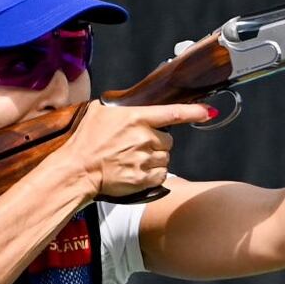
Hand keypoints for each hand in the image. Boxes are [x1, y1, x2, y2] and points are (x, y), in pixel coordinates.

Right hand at [60, 100, 216, 197]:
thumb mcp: (100, 112)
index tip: (208, 111)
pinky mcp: (144, 178)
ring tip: (132, 159)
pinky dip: (153, 174)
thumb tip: (133, 105)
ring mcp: (145, 159)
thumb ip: (122, 108)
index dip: (193, 112)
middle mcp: (144, 137)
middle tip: (136, 146)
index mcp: (135, 118)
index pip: (172, 113)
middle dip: (157, 143)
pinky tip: (136, 171)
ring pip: (166, 158)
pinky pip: (161, 174)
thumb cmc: (86, 141)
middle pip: (168, 140)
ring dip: (155, 159)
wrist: (76, 170)